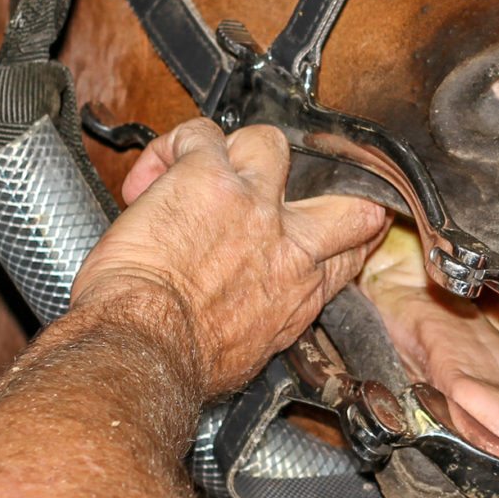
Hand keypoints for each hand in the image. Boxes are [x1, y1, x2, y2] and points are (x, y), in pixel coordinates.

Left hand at [72, 119, 389, 393]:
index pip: (350, 251)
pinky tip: (154, 175)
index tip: (331, 233)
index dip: (347, 236)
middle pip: (346, 201)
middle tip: (290, 188)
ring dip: (241, 153)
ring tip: (209, 172)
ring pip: (272, 144)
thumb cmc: (183, 362)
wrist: (148, 346)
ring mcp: (254, 203)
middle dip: (329, 192)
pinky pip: (200, 135)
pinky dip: (175, 147)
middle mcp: (289, 244)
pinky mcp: (207, 175)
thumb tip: (248, 318)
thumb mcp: (250, 355)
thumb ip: (265, 321)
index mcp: (301, 291)